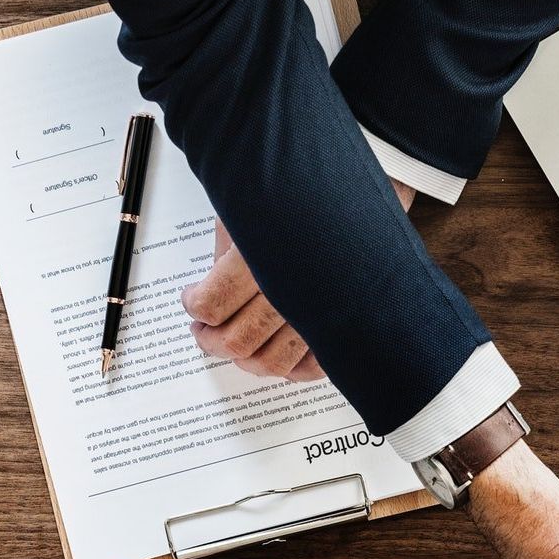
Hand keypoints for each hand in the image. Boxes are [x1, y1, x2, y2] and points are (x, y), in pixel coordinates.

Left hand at [181, 177, 414, 379]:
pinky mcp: (341, 328)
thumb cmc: (307, 192)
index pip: (212, 306)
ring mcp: (321, 316)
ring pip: (272, 364)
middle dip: (212, 342)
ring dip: (246, 360)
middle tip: (204, 331)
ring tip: (235, 343)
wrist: (366, 188)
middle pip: (239, 343)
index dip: (194, 306)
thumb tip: (212, 291)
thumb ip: (229, 255)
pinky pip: (312, 369)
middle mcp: (294, 294)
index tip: (191, 299)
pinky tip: (276, 353)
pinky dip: (289, 369)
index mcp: (263, 259)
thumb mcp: (251, 210)